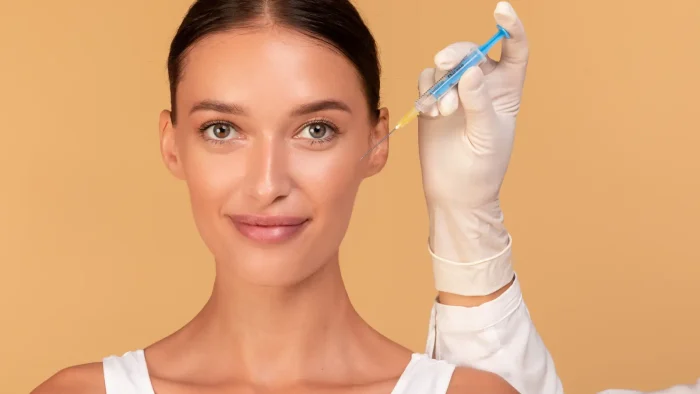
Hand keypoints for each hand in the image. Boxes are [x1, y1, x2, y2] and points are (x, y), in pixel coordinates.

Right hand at [417, 1, 528, 293]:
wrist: (454, 194)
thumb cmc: (481, 169)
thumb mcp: (487, 136)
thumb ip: (479, 103)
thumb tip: (471, 71)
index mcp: (506, 92)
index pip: (514, 51)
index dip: (511, 29)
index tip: (501, 11)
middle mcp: (481, 88)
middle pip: (471, 53)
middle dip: (458, 53)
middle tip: (445, 64)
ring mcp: (456, 95)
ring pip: (445, 67)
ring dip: (440, 82)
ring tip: (442, 109)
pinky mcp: (434, 104)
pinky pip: (427, 83)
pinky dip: (426, 92)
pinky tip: (430, 111)